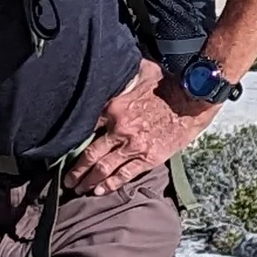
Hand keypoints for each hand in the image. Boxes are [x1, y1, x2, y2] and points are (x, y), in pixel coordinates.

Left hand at [67, 60, 214, 194]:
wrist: (193, 98)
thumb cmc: (168, 83)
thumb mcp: (139, 72)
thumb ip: (122, 77)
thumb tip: (111, 65)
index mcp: (114, 107)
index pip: (86, 127)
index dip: (72, 140)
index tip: (63, 148)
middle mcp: (120, 129)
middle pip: (89, 154)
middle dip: (75, 170)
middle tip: (66, 181)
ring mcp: (134, 146)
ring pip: (103, 168)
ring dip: (88, 181)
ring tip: (78, 189)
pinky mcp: (148, 157)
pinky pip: (124, 175)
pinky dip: (110, 185)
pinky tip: (99, 191)